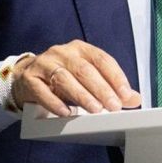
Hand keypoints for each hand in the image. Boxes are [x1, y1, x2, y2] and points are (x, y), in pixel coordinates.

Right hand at [11, 41, 141, 116]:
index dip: (116, 77)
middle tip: (113, 106)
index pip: (102, 60)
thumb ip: (111, 87)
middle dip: (102, 89)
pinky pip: (42, 90)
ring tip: (95, 110)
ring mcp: (44, 64)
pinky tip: (66, 113)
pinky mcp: (30, 78)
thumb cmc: (62, 77)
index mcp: (81, 49)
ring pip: (64, 78)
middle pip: (85, 70)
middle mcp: (63, 52)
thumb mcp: (88, 80)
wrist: (26, 77)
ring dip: (82, 96)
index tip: (126, 95)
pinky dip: (55, 102)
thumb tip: (135, 99)